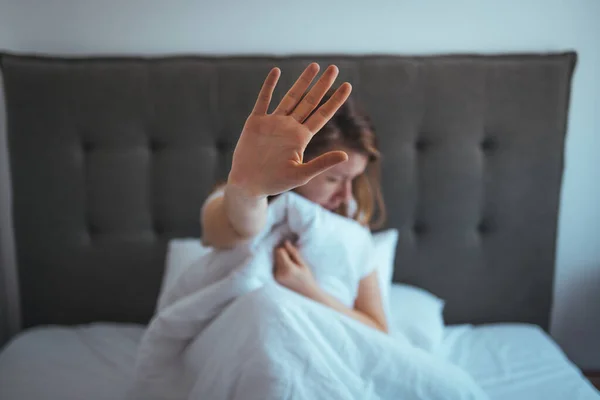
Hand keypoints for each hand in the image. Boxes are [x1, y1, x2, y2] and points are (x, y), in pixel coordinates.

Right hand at [228, 63, 351, 197]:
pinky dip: (269, 85)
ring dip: (302, 82)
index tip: (347, 86)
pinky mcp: (256, 122)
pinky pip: (263, 100)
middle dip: (322, 85)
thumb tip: (346, 156)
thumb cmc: (275, 183)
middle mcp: (290, 127)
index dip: (335, 101)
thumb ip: (322, 163)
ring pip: (290, 97)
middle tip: (334, 69)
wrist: (248, 185)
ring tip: (314, 66)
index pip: (322, 115)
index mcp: (301, 138)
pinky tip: (276, 71)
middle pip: (310, 101)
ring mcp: (273, 123)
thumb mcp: (301, 174)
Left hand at [274, 240, 317, 298]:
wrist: (307, 293)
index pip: (279, 251)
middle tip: (292, 259)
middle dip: (282, 254)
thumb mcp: (303, 264)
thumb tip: (286, 242)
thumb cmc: (307, 278)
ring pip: (274, 261)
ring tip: (290, 266)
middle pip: (276, 255)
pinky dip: (280, 266)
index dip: (285, 249)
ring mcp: (276, 277)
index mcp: (287, 268)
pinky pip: (274, 267)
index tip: (291, 251)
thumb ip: (293, 253)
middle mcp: (279, 273)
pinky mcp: (275, 279)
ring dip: (281, 260)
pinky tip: (287, 271)